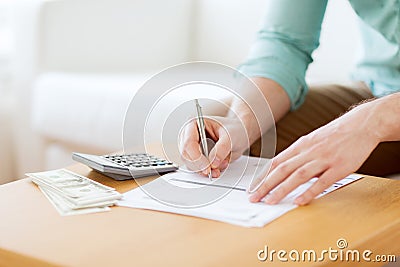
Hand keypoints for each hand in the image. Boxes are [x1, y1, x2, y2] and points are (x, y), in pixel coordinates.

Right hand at [179, 116, 249, 177]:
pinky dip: (208, 171)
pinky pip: (197, 169)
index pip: (188, 142)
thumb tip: (213, 162)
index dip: (196, 157)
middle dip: (201, 166)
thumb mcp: (231, 135)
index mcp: (194, 124)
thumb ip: (222, 148)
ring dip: (205, 169)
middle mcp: (190, 136)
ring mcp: (192, 148)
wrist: (240, 134)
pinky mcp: (197, 158)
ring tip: (221, 165)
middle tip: (214, 170)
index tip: (207, 166)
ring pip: (190, 164)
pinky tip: (218, 167)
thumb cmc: (233, 129)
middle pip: (186, 155)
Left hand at [249, 101, 380, 204]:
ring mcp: (323, 159)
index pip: (276, 162)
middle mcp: (308, 152)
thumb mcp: (312, 141)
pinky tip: (299, 201)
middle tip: (254, 197)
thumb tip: (284, 169)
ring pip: (298, 175)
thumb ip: (298, 155)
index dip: (262, 176)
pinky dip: (309, 192)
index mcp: (300, 145)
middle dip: (265, 185)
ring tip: (270, 201)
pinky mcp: (339, 167)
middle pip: (282, 169)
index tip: (252, 187)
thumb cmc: (335, 134)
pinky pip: (322, 182)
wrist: (361, 125)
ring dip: (282, 189)